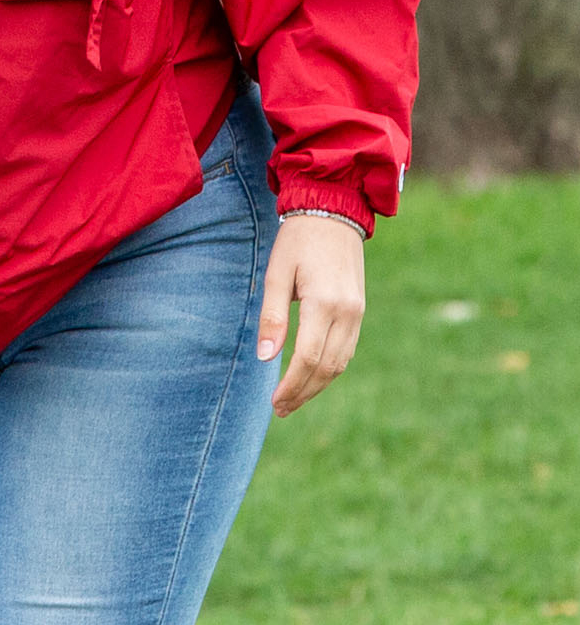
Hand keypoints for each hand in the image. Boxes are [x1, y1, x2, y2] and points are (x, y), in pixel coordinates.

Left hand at [260, 211, 366, 414]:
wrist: (333, 215)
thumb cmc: (296, 243)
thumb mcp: (276, 275)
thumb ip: (272, 317)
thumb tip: (265, 357)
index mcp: (324, 304)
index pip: (308, 358)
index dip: (291, 384)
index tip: (274, 402)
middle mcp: (347, 314)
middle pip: (327, 367)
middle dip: (303, 392)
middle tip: (280, 409)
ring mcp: (357, 314)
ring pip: (340, 363)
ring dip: (317, 385)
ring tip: (292, 400)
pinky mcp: (359, 311)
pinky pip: (347, 350)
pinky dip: (329, 369)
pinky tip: (311, 376)